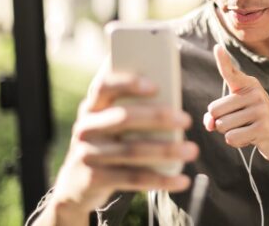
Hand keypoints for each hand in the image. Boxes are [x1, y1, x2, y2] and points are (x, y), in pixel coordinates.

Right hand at [48, 60, 198, 219]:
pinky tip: (182, 180)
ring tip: (192, 150)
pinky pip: (133, 179)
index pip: (104, 86)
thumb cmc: (108, 142)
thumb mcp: (111, 123)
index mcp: (92, 106)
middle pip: (124, 117)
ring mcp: (87, 154)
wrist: (76, 185)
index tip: (156, 86)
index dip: (128, 83)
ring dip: (166, 150)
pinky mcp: (93, 180)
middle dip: (158, 117)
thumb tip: (174, 99)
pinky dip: (162, 180)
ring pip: (132, 150)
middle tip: (187, 120)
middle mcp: (86, 128)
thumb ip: (133, 109)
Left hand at [203, 45, 268, 162]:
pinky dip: (237, 142)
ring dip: (229, 133)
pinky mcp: (263, 127)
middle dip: (220, 122)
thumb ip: (216, 116)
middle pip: (214, 110)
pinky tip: (251, 138)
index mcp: (248, 85)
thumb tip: (209, 123)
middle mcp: (255, 93)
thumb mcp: (235, 114)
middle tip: (241, 122)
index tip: (217, 47)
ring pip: (221, 126)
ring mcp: (260, 109)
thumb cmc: (254, 123)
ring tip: (247, 129)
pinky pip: (231, 138)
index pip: (230, 72)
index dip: (223, 60)